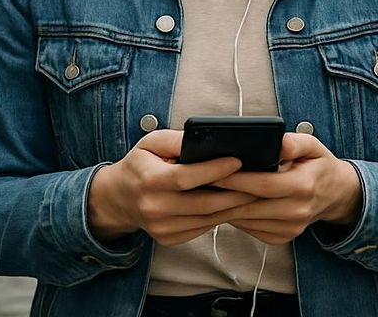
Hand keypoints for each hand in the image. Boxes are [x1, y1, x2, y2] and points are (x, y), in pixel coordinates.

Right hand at [87, 130, 256, 246]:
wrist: (119, 198)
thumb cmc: (140, 165)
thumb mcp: (152, 142)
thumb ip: (176, 139)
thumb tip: (206, 137)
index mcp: (149, 181)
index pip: (187, 177)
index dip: (215, 170)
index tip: (238, 160)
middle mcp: (154, 208)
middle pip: (204, 203)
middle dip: (235, 192)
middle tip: (258, 180)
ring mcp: (162, 228)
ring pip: (208, 219)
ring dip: (233, 206)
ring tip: (253, 192)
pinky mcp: (170, 239)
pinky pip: (203, 228)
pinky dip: (220, 216)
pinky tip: (233, 204)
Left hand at [210, 133, 361, 245]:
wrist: (335, 195)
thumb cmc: (318, 166)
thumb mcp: (314, 146)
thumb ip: (296, 142)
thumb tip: (279, 142)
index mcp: (304, 186)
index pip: (264, 185)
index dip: (237, 179)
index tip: (214, 170)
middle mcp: (297, 211)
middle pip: (251, 205)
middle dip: (223, 194)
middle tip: (200, 182)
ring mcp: (290, 228)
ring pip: (248, 219)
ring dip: (225, 207)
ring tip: (205, 191)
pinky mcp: (282, 238)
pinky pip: (251, 229)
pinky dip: (235, 217)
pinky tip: (224, 203)